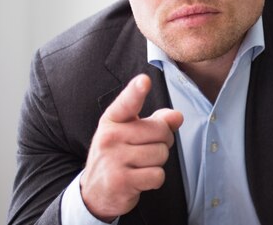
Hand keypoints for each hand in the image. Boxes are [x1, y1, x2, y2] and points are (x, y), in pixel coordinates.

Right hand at [80, 74, 183, 221]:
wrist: (95, 192)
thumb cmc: (118, 156)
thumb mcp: (132, 133)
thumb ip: (156, 121)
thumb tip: (177, 116)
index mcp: (113, 119)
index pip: (127, 103)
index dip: (137, 91)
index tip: (144, 80)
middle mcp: (110, 136)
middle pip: (161, 131)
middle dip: (163, 142)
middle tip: (146, 150)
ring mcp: (113, 159)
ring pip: (161, 153)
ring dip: (158, 162)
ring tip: (140, 165)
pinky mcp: (120, 181)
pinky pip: (157, 175)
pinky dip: (154, 179)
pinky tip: (139, 179)